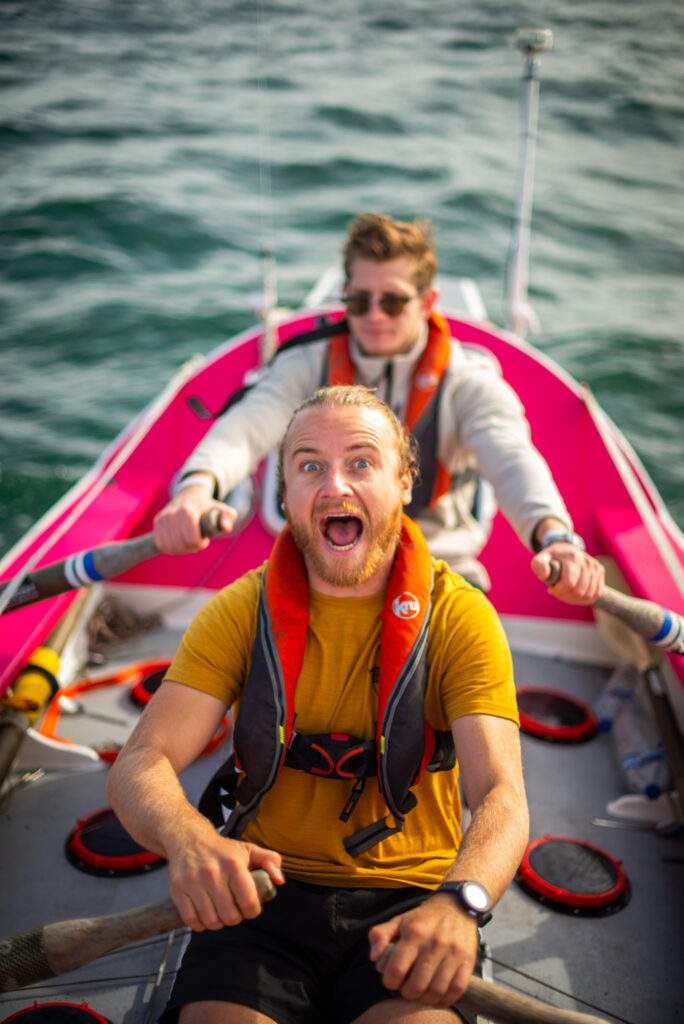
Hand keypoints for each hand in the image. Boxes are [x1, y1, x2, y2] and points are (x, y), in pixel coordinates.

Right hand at [153, 485, 236, 553]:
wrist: (190, 495)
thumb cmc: (208, 507)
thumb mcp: (223, 509)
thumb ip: (228, 517)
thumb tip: (225, 528)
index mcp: (188, 511)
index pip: (191, 539)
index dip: (200, 544)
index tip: (205, 540)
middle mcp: (172, 514)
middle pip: (181, 545)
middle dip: (192, 547)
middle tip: (198, 541)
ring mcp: (163, 518)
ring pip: (170, 547)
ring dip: (182, 549)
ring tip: (189, 541)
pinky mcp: (157, 523)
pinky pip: (161, 544)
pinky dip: (171, 548)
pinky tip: (179, 542)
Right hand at [165, 820, 283, 930]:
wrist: (189, 838)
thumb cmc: (223, 850)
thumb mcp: (249, 850)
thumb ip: (270, 861)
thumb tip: (280, 880)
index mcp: (233, 864)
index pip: (248, 903)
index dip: (252, 911)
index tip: (250, 908)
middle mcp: (212, 872)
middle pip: (230, 916)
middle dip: (236, 918)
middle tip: (235, 911)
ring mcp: (193, 881)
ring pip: (210, 921)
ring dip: (219, 923)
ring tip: (221, 913)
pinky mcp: (177, 889)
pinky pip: (191, 920)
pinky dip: (200, 924)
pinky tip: (206, 915)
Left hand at [368, 893, 478, 1008]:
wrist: (456, 906)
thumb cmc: (423, 919)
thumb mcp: (399, 921)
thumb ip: (380, 935)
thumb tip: (373, 957)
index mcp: (415, 933)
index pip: (396, 969)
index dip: (390, 981)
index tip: (391, 980)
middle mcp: (435, 943)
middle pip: (416, 985)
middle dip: (407, 993)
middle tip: (406, 988)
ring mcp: (453, 953)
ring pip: (436, 991)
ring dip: (424, 999)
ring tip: (420, 993)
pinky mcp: (468, 961)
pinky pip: (456, 990)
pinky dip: (444, 999)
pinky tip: (436, 996)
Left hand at [531, 544, 604, 604]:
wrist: (566, 548)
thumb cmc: (551, 557)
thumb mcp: (540, 558)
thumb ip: (538, 565)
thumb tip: (544, 576)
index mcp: (572, 558)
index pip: (569, 583)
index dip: (558, 591)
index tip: (550, 590)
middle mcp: (587, 562)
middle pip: (579, 591)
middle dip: (565, 597)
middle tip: (557, 593)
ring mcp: (595, 567)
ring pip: (588, 595)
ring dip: (574, 599)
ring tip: (565, 594)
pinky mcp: (600, 572)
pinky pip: (596, 594)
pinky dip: (585, 600)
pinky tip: (575, 597)